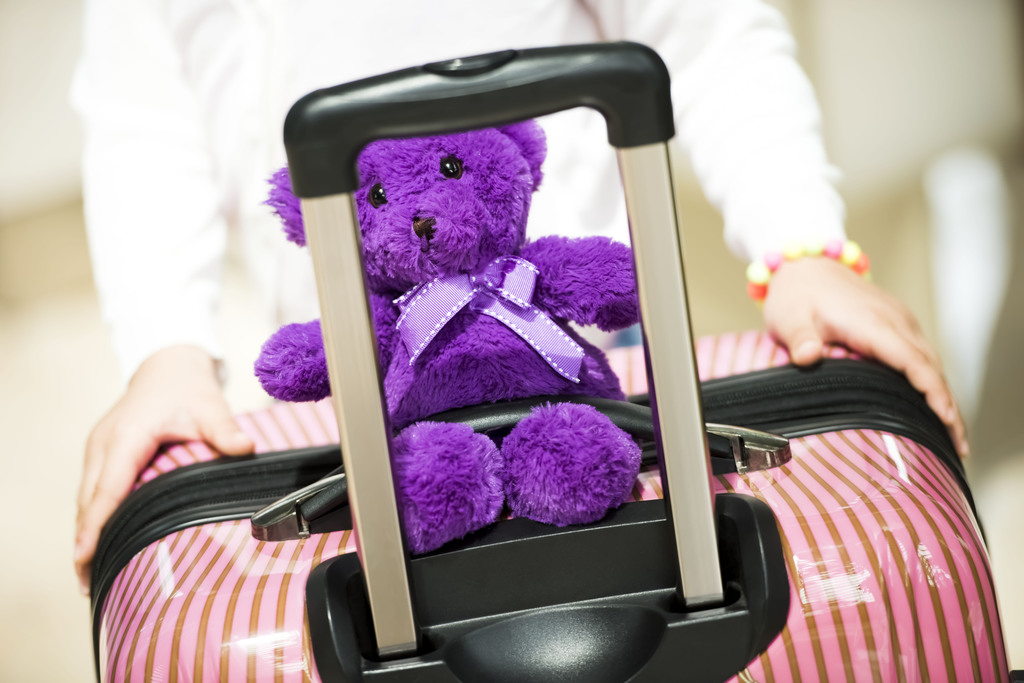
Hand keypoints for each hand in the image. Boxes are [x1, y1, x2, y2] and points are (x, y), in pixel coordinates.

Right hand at [74, 346, 253, 594]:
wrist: (168, 365)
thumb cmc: (186, 388)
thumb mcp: (210, 406)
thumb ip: (225, 430)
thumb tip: (245, 449)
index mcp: (126, 438)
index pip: (107, 491)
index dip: (95, 527)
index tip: (84, 559)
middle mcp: (104, 446)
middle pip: (88, 503)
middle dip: (85, 543)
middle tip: (87, 585)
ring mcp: (98, 450)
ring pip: (86, 500)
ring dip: (86, 534)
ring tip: (89, 576)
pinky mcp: (101, 454)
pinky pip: (92, 492)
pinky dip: (92, 518)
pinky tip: (100, 544)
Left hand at [763, 257, 967, 457]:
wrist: (805, 267)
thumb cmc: (796, 294)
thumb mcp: (789, 316)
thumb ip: (800, 337)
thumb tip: (807, 355)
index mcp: (872, 322)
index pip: (912, 360)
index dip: (931, 391)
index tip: (946, 419)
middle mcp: (894, 321)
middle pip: (931, 367)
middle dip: (947, 406)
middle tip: (958, 446)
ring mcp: (899, 320)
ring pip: (932, 362)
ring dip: (945, 396)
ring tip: (954, 436)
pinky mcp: (897, 323)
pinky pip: (923, 354)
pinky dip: (934, 381)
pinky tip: (935, 406)